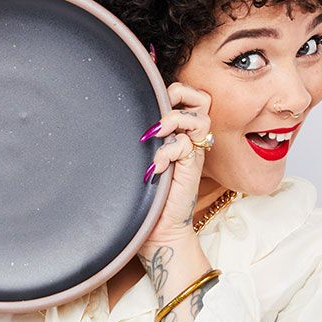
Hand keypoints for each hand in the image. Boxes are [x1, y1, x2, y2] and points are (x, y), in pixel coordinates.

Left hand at [138, 81, 211, 251]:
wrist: (157, 229)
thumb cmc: (147, 194)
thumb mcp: (143, 158)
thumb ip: (144, 137)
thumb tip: (118, 113)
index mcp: (180, 133)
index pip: (191, 97)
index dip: (178, 92)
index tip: (155, 105)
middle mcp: (190, 140)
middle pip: (203, 99)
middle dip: (181, 96)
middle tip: (161, 115)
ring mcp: (193, 153)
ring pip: (200, 118)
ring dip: (173, 120)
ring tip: (154, 136)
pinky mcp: (192, 168)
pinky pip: (185, 145)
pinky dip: (166, 152)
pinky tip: (155, 167)